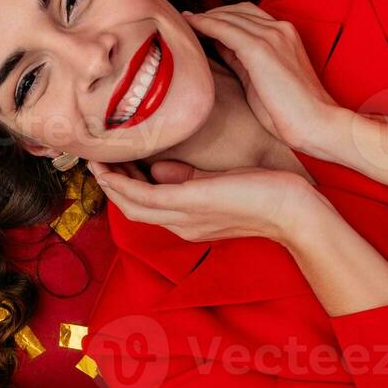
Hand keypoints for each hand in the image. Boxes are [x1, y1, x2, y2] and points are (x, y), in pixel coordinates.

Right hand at [88, 158, 325, 246]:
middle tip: (94, 162)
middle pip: (132, 209)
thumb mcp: (219, 185)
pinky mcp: (187, 202)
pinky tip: (110, 169)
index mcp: (189, 221)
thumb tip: (160, 169)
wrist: (292, 209)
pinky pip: (143, 195)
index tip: (112, 164)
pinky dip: (122, 184)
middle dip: (110, 186)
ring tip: (94, 162)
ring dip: (109, 184)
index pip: (147, 207)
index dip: (125, 188)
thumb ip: (188, 179)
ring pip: (131, 205)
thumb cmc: (267, 194)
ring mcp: (182, 216)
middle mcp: (181, 225)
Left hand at [183, 4, 346, 156]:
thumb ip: (243, 60)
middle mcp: (280, 30)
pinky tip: (190, 25)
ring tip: (185, 22)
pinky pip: (225, 29)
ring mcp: (272, 36)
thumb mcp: (261, 79)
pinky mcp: (261, 49)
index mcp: (285, 36)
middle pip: (238, 10)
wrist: (317, 124)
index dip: (223, 16)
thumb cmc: (291, 111)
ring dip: (205, 17)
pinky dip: (205, 24)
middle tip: (189, 20)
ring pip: (229, 16)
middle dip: (212, 13)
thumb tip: (220, 46)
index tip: (201, 21)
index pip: (248, 16)